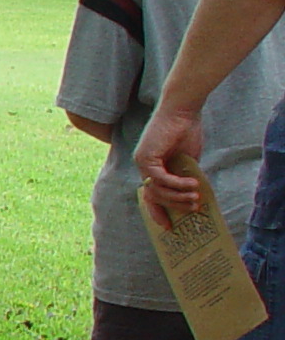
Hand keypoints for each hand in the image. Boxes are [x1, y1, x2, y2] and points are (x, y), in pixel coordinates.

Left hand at [137, 103, 207, 225]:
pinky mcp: (146, 157)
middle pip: (154, 197)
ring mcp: (142, 162)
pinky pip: (161, 179)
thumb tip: (191, 199)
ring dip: (178, 197)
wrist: (183, 111)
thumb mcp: (188, 161)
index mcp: (152, 168)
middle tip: (193, 208)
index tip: (170, 227)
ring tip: (196, 197)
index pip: (150, 196)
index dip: (158, 213)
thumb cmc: (187, 132)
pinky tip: (193, 185)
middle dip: (174, 207)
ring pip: (158, 190)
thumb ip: (185, 178)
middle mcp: (143, 166)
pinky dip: (177, 185)